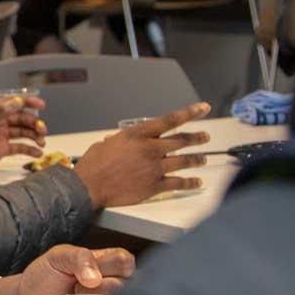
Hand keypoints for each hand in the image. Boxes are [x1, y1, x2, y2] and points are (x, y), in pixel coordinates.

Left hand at [0, 94, 46, 181]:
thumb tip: (16, 101)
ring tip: (41, 141)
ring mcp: (1, 136)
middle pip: (22, 119)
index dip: (28, 102)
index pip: (13, 103)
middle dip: (34, 123)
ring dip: (34, 136)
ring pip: (23, 133)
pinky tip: (37, 152)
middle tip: (42, 130)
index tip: (41, 104)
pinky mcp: (2, 149)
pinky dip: (30, 149)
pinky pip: (20, 147)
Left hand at [0, 244, 135, 294]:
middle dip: (102, 287)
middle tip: (79, 288)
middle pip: (125, 286)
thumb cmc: (42, 278)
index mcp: (104, 265)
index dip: (114, 265)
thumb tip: (95, 276)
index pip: (125, 261)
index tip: (92, 271)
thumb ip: (78, 257)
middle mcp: (110, 288)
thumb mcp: (56, 256)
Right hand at [72, 102, 212, 207]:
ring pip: (184, 161)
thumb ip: (122, 141)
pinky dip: (190, 183)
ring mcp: (155, 167)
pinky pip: (178, 183)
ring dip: (196, 159)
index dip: (189, 113)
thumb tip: (124, 142)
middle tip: (205, 136)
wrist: (90, 186)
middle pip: (181, 140)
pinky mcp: (155, 185)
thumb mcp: (107, 143)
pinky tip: (196, 182)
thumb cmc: (93, 164)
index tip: (203, 108)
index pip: (170, 120)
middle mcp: (150, 148)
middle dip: (196, 138)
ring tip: (203, 159)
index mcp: (138, 134)